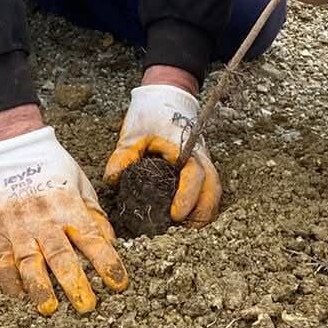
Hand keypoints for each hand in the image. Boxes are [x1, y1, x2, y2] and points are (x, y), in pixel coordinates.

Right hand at [0, 126, 127, 315]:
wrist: (9, 145)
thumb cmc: (50, 165)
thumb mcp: (80, 183)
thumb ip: (93, 215)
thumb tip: (109, 245)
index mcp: (68, 206)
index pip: (92, 239)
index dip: (107, 262)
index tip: (119, 284)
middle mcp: (43, 219)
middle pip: (60, 256)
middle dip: (74, 283)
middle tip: (86, 306)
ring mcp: (17, 227)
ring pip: (27, 263)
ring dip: (39, 288)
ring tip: (48, 308)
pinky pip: (1, 261)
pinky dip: (9, 280)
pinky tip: (19, 295)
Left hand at [105, 81, 221, 225]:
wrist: (168, 94)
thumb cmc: (151, 112)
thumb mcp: (133, 132)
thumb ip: (123, 156)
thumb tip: (113, 180)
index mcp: (186, 148)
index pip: (195, 175)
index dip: (188, 196)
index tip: (175, 215)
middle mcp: (200, 156)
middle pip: (213, 189)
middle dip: (202, 213)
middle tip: (186, 233)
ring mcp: (204, 161)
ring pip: (214, 191)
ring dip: (205, 211)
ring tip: (189, 232)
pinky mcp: (201, 166)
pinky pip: (209, 189)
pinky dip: (203, 205)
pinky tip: (190, 221)